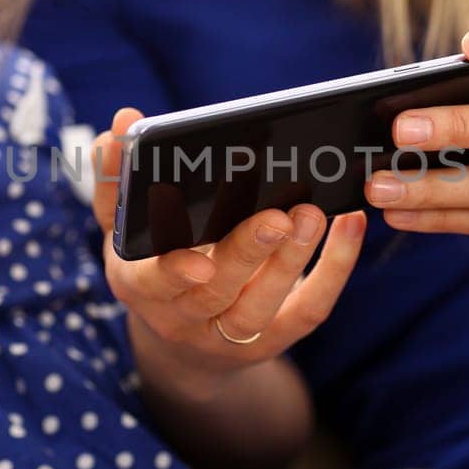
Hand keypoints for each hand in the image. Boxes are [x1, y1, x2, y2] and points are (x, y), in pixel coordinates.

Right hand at [92, 109, 366, 398]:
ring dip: (291, 260)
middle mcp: (183, 318)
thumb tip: (122, 120)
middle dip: (247, 253)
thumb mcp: (125, 232)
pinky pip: (309, 309)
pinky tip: (349, 226)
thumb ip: (118, 178)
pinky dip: (334, 269)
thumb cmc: (157, 268)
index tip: (199, 257)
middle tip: (277, 216)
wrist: (187, 348)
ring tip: (312, 214)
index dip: (176, 270)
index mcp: (141, 286)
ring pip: (262, 304)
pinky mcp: (275, 338)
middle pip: (216, 292)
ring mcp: (230, 335)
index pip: (154, 281)